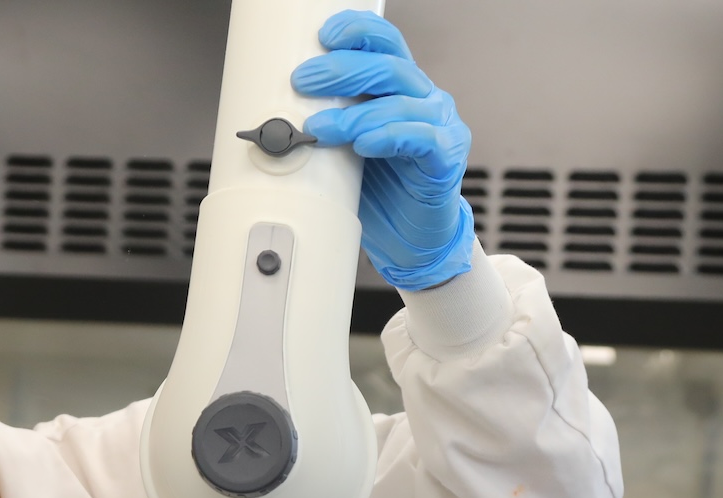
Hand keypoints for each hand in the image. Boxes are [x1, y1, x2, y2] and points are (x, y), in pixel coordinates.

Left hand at [293, 9, 474, 290]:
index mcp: (399, 88)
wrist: (408, 241)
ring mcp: (439, 126)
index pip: (384, 44)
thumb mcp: (342, 153)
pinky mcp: (446, 158)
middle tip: (303, 81)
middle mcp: (424, 99)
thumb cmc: (379, 193)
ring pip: (401, 102)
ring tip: (320, 129)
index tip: (323, 35)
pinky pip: (422, 138)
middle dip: (341, 70)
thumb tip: (275, 120)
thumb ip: (325, 128)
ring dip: (355, 114)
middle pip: (388, 67)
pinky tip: (365, 144)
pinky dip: (390, 136)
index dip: (357, 32)